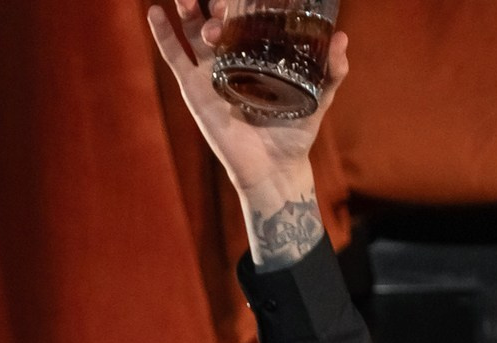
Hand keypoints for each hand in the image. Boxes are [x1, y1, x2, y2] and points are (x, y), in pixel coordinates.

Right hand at [147, 0, 346, 218]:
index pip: (244, 17)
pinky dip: (162, 33)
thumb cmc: (294, 135)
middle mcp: (231, 56)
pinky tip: (155, 12)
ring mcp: (209, 70)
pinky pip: (174, 56)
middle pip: (215, 17)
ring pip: (192, 29)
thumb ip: (331, 72)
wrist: (273, 171)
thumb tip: (341, 39)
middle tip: (220, 4)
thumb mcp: (317, 99)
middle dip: (215, 3)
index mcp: (256, 53)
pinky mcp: (193, 88)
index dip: (239, 2)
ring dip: (187, 7)